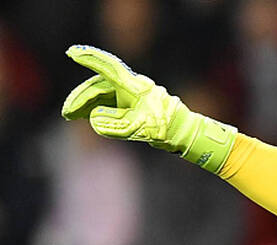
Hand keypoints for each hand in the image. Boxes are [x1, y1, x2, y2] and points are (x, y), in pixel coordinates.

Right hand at [61, 44, 236, 172]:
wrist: (183, 133)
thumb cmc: (164, 128)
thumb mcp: (137, 128)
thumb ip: (114, 125)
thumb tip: (93, 119)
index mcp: (135, 87)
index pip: (109, 69)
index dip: (90, 60)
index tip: (73, 53)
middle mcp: (132, 86)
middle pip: (99, 87)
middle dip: (81, 99)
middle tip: (67, 113)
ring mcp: (131, 94)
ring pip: (102, 95)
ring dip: (86, 105)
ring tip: (71, 115)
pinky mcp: (131, 102)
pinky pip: (109, 102)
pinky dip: (96, 108)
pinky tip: (85, 116)